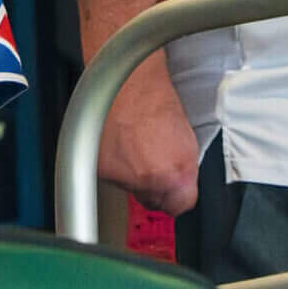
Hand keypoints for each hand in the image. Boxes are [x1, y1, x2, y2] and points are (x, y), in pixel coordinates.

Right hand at [100, 69, 200, 215]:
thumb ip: (182, 168)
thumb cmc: (156, 100)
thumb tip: (178, 182)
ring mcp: (124, 177)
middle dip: (153, 186)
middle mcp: (150, 180)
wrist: (129, 82)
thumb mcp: (186, 139)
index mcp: (177, 174)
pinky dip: (114, 165)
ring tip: (134, 145)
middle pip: (153, 201)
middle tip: (152, 163)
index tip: (174, 190)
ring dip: (132, 174)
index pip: (180, 206)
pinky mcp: (102, 170)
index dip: (177, 196)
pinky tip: (120, 144)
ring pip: (129, 189)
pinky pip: (110, 177)